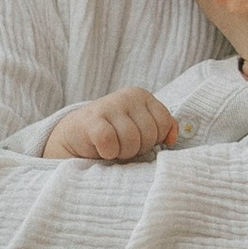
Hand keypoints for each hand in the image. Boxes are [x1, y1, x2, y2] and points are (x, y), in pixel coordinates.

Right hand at [45, 88, 178, 161]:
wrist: (76, 136)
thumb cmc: (115, 134)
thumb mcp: (141, 126)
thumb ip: (163, 127)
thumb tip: (172, 138)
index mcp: (142, 95)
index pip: (163, 123)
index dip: (154, 139)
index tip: (140, 140)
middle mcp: (127, 96)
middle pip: (149, 135)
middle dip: (138, 148)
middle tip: (123, 146)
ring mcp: (108, 106)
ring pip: (131, 141)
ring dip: (122, 153)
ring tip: (113, 148)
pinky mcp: (91, 120)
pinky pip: (110, 143)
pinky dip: (108, 152)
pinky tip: (102, 149)